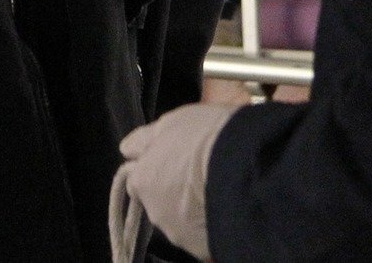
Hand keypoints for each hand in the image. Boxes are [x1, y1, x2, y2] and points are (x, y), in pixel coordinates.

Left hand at [113, 104, 235, 260]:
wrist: (244, 170)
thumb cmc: (206, 138)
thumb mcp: (173, 122)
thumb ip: (146, 139)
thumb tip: (127, 149)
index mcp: (142, 179)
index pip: (139, 178)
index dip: (157, 167)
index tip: (175, 159)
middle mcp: (154, 211)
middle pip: (159, 201)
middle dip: (173, 191)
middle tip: (200, 175)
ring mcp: (178, 234)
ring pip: (181, 221)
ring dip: (192, 210)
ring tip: (218, 193)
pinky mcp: (202, 250)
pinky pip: (203, 236)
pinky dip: (210, 226)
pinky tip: (228, 211)